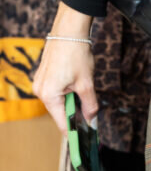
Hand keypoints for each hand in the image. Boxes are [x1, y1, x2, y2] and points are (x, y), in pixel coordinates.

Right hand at [33, 3, 96, 133]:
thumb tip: (92, 120)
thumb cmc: (77, 54)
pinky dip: (67, 90)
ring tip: (83, 86)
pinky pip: (56, 90)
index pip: (61, 122)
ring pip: (58, 100)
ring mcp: (40, 82)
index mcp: (49, 95)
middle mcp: (40, 90)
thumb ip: (89, 104)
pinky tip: (76, 81)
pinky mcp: (43, 74)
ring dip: (72, 98)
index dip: (73, 131)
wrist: (69, 30)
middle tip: (90, 113)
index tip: (83, 140)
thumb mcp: (86, 82)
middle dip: (75, 111)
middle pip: (60, 111)